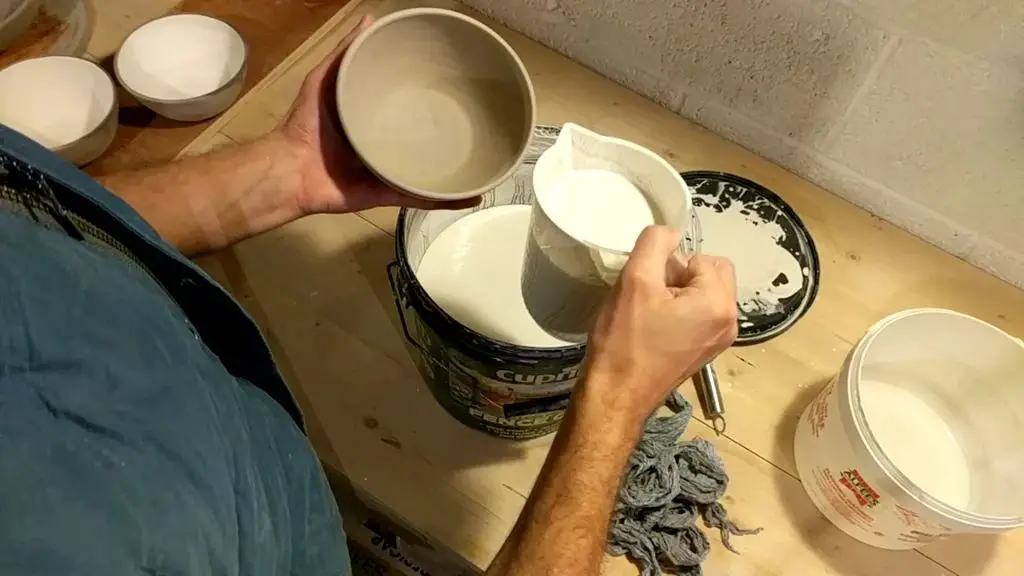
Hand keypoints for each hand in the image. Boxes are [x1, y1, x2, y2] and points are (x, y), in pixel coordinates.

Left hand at [279, 16, 480, 214]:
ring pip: (429, 170)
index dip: (430, 94)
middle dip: (448, 131)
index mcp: (373, 118)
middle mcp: (386, 144)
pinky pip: (422, 198)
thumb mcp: (325, 79)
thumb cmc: (307, 123)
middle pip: (424, 137)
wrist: (292, 169)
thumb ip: (345, 54)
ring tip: (485, 159)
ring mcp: (390, 171)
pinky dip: (446, 200)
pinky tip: (470, 195)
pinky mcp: (389, 193)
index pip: (408, 103)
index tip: (455, 82)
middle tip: (477, 119)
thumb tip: (369, 19)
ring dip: (456, 168)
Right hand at [584, 225, 737, 420]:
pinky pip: (699, 314)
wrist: (616, 395)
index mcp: (719, 303)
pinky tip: (654, 327)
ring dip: (677, 293)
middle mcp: (729, 321)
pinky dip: (679, 312)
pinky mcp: (705, 351)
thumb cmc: (625, 341)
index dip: (671, 265)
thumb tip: (671, 232)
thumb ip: (655, 243)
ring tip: (650, 313)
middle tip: (650, 297)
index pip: (701, 257)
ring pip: (703, 293)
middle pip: (711, 273)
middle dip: (680, 275)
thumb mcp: (635, 280)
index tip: (649, 287)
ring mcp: (719, 339)